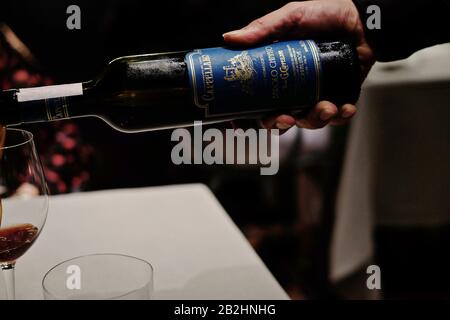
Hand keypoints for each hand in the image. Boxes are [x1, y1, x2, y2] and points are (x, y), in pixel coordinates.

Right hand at [223, 0, 374, 129]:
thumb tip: (229, 38)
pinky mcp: (337, 99)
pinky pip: (335, 118)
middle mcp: (292, 88)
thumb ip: (264, 28)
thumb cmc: (326, 14)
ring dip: (314, 120)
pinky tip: (344, 108)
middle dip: (279, 124)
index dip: (244, 116)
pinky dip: (340, 117)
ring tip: (327, 106)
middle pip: (276, 118)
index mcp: (275, 73)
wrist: (362, 19)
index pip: (254, 99)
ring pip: (306, 122)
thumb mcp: (292, 17)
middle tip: (286, 119)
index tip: (238, 124)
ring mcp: (314, 96)